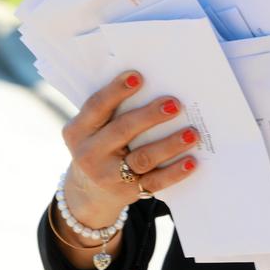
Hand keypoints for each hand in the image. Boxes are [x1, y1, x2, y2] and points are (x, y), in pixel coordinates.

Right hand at [60, 70, 198, 229]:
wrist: (89, 193)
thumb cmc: (100, 144)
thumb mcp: (93, 129)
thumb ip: (112, 109)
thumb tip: (154, 84)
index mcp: (78, 131)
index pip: (97, 106)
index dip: (116, 91)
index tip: (138, 77)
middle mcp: (89, 155)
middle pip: (122, 130)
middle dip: (149, 116)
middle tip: (174, 104)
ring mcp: (108, 177)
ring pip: (143, 158)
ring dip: (169, 144)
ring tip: (191, 133)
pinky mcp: (128, 193)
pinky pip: (155, 182)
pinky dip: (175, 172)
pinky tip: (191, 161)